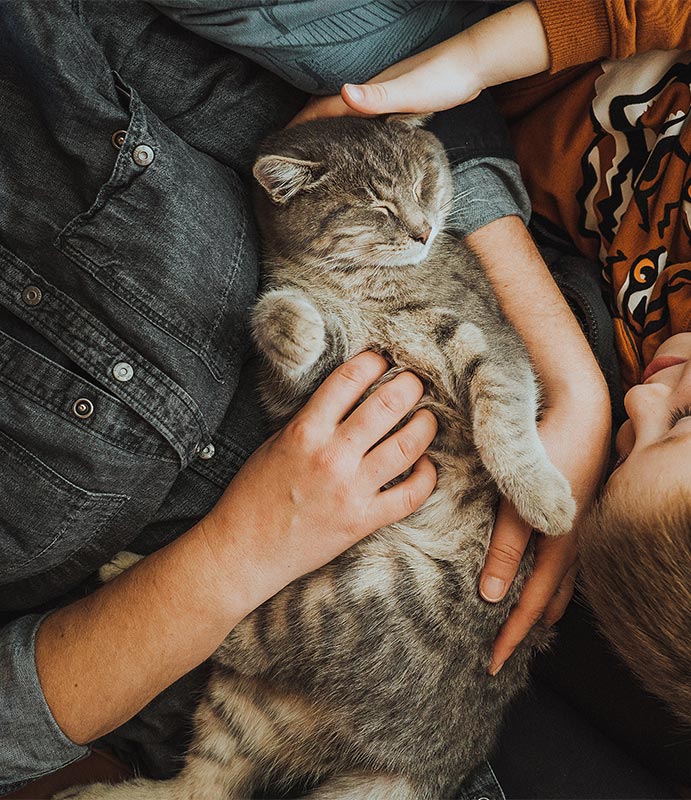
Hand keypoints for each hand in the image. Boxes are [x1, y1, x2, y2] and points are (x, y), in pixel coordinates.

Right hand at [205, 351, 437, 609]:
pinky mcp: (362, 520)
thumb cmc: (253, 494)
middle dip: (410, 386)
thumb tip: (350, 396)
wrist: (243, 550)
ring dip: (425, 426)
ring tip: (428, 418)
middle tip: (416, 381)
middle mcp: (331, 455)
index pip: (349, 379)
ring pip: (406, 446)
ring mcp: (350, 489)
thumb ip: (313, 419)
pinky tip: (425, 465)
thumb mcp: (275, 442)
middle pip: (386, 406)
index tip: (383, 359)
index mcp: (305, 430)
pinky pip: (409, 495)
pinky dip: (425, 476)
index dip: (373, 361)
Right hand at [290, 1, 548, 125]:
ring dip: (328, 130)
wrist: (473, 65)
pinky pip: (366, 120)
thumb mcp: (409, 91)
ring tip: (314, 150)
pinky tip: (357, 142)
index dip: (300, 124)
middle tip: (290, 152)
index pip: (324, 109)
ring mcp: (384, 97)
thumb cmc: (443, 79)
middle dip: (307, 129)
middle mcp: (371, 93)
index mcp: (368, 93)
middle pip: (330, 112)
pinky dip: (352, 129)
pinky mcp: (398, 103)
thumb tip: (344, 94)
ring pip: (347, 116)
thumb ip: (377, 96)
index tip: (279, 142)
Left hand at [480, 392, 609, 673]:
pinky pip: (563, 557)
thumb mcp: (519, 500)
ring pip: (560, 579)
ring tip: (526, 618)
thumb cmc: (549, 451)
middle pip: (549, 598)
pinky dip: (549, 576)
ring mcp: (578, 526)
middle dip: (528, 625)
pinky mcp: (574, 508)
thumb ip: (507, 547)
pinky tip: (542, 569)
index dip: (510, 637)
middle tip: (507, 645)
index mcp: (560, 548)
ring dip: (541, 602)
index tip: (491, 664)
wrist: (583, 409)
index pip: (530, 606)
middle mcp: (573, 543)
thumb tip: (492, 597)